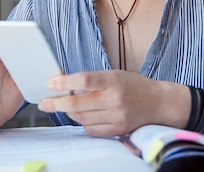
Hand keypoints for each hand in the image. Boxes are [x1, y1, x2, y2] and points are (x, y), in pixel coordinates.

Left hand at [37, 70, 185, 135]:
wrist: (159, 103)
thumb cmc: (135, 85)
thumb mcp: (115, 75)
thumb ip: (93, 80)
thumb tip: (67, 85)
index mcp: (113, 80)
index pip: (83, 80)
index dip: (63, 82)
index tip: (50, 83)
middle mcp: (114, 99)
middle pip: (78, 103)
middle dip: (57, 103)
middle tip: (44, 102)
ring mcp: (116, 116)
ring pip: (82, 118)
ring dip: (68, 112)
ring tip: (62, 107)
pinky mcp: (117, 129)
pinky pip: (91, 129)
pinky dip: (83, 123)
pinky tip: (81, 116)